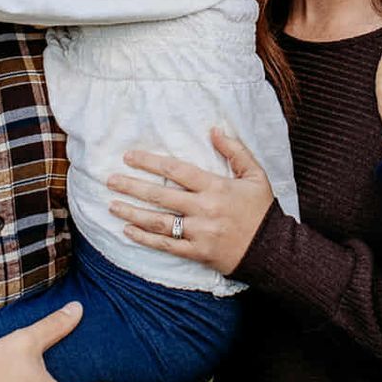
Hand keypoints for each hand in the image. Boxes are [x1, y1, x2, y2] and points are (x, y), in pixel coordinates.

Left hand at [107, 128, 274, 276]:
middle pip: (160, 196)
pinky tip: (128, 230)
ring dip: (132, 213)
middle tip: (110, 180)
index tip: (130, 157)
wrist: (272, 250)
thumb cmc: (261, 210)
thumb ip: (235, 151)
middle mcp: (204, 209)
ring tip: (112, 205)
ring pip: (158, 222)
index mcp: (216, 187)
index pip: (176, 171)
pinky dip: (145, 238)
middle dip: (132, 186)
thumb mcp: (255, 175)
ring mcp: (199, 233)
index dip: (150, 162)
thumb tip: (215, 129)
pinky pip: (166, 245)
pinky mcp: (197, 252)